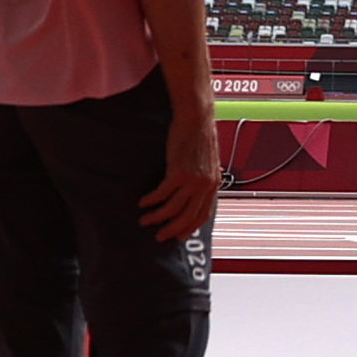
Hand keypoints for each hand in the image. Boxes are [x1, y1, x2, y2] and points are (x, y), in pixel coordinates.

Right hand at [139, 120, 219, 243]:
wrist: (197, 119)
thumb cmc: (200, 136)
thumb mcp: (208, 160)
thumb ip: (205, 175)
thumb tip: (204, 185)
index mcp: (214, 184)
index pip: (203, 214)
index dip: (190, 227)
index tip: (179, 236)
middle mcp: (205, 186)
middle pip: (187, 217)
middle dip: (172, 230)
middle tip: (158, 237)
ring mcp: (193, 181)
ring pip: (172, 209)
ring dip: (156, 217)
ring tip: (144, 220)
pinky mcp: (178, 173)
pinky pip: (161, 194)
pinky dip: (151, 201)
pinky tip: (143, 203)